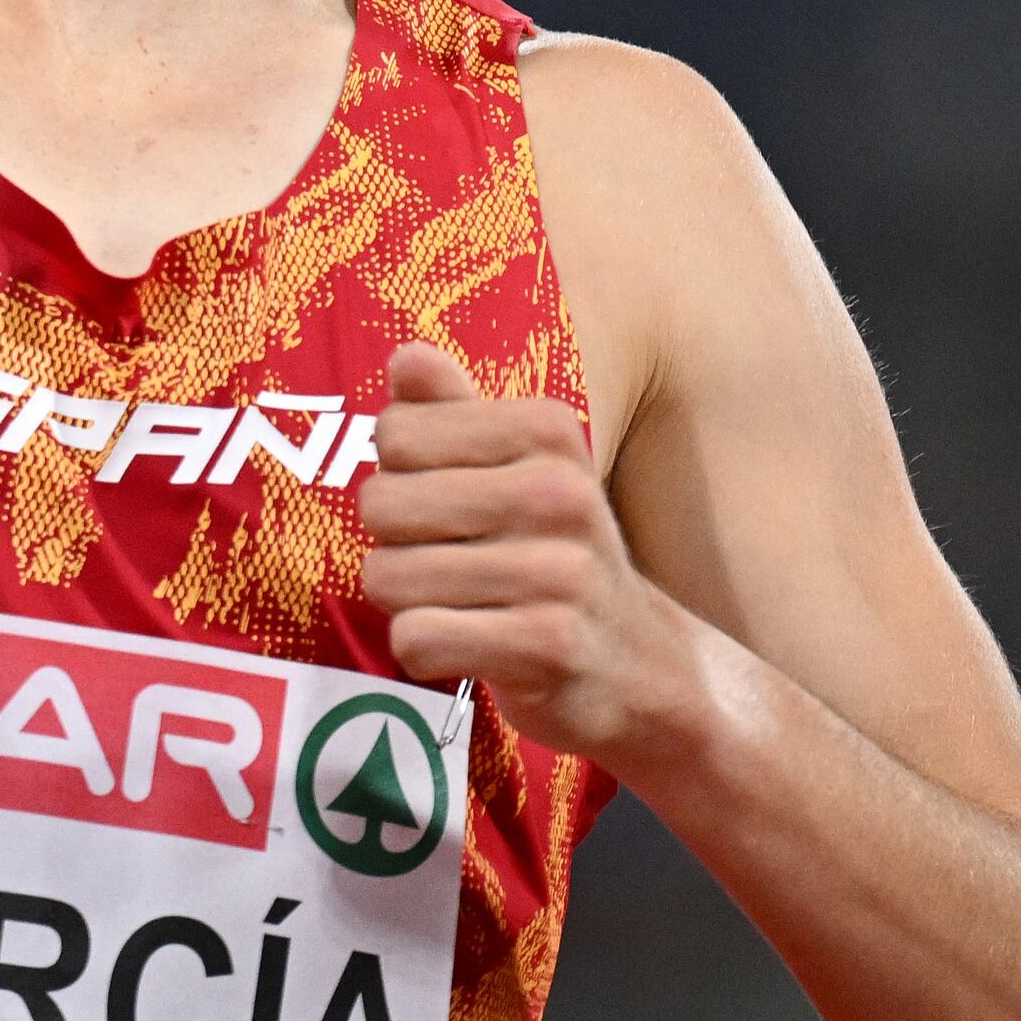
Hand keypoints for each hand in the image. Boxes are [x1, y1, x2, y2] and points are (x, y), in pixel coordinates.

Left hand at [356, 341, 703, 766]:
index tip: (449, 505)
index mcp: (548, 429)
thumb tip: (405, 356)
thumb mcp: (522, 468)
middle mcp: (558, 490)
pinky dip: (421, 652)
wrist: (639, 665)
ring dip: (405, 603)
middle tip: (450, 562)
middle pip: (380, 504)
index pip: (395, 432)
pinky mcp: (547, 645)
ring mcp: (559, 570)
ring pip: (388, 577)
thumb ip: (455, 409)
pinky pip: (416, 637)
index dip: (401, 477)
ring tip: (458, 605)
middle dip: (394, 544)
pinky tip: (468, 647)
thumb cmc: (555, 554)